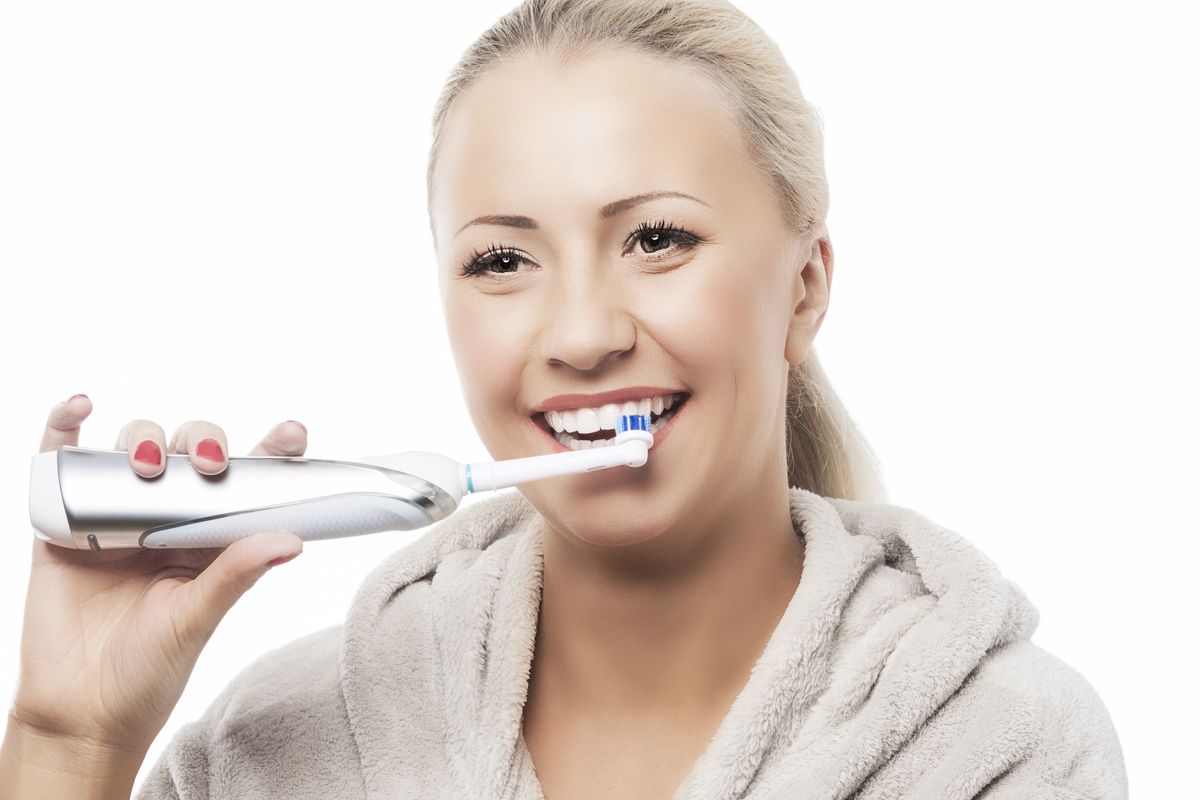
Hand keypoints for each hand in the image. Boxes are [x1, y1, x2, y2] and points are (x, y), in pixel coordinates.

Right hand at [7, 394, 306, 754]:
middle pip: (188, 452)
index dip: (270, 452)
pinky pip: (62, 462)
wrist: (79, 712)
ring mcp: (114, 516)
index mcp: (210, 536)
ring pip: (133, 449)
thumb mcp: (198, 620)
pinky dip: (65, 427)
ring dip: (143, 439)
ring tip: (148, 464)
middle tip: (211, 465)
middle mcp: (166, 518)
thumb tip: (292, 540)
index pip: (245, 481)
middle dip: (204, 441)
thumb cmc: (148, 671)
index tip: (294, 434)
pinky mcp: (63, 521)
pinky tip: (81, 407)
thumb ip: (236, 575)